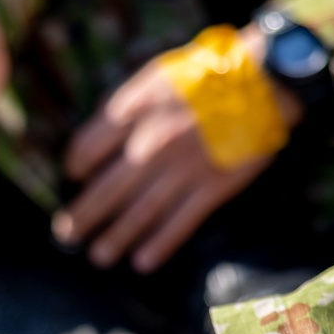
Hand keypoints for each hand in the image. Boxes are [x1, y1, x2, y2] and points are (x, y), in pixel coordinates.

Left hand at [53, 24, 300, 272]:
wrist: (265, 77)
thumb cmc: (208, 72)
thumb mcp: (157, 74)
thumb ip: (125, 104)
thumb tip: (96, 137)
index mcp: (135, 111)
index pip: (88, 147)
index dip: (76, 166)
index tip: (75, 178)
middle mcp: (152, 143)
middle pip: (106, 189)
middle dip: (84, 216)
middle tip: (67, 235)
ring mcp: (183, 168)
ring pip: (139, 213)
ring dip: (115, 239)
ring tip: (99, 257)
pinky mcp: (213, 186)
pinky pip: (180, 223)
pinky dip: (159, 245)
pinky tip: (142, 262)